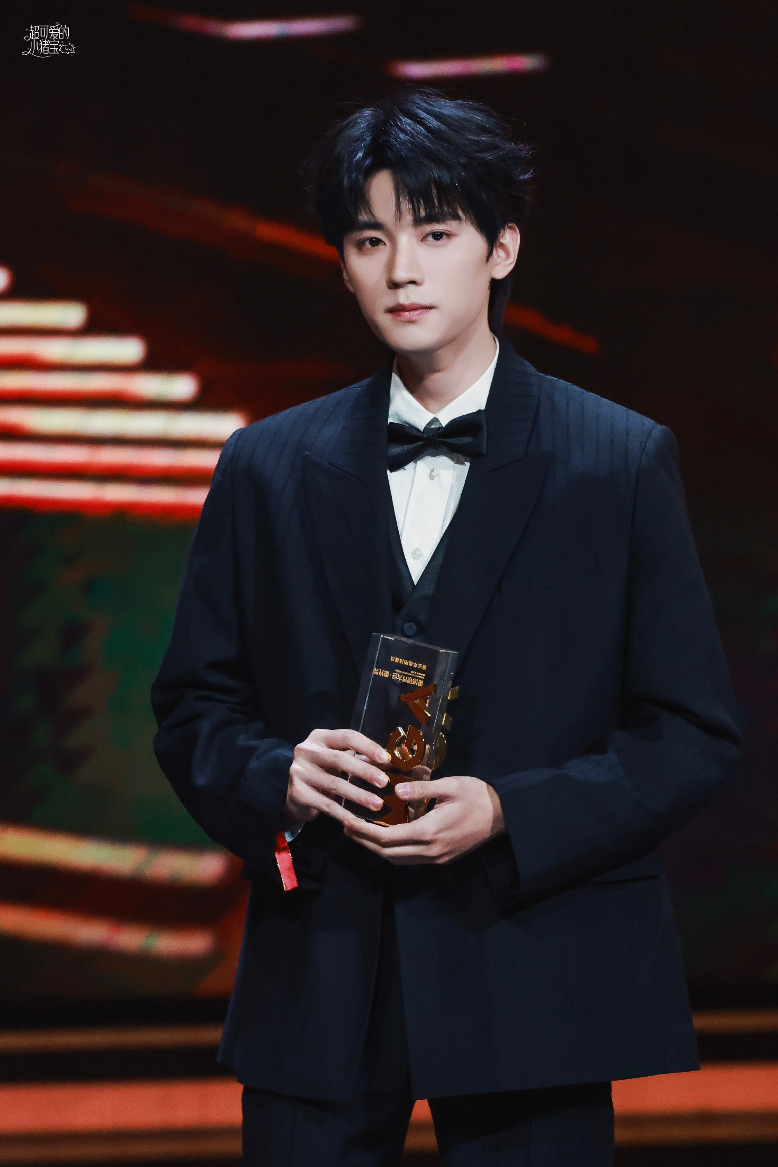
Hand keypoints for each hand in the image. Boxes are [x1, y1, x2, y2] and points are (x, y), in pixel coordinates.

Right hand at [285, 729, 390, 827]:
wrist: (294, 793)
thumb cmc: (324, 772)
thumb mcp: (340, 760)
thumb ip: (362, 758)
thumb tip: (392, 762)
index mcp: (320, 737)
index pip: (347, 736)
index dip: (367, 746)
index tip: (386, 758)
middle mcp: (306, 750)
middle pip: (339, 759)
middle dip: (364, 771)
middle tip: (384, 782)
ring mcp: (299, 772)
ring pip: (334, 784)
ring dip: (359, 795)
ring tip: (377, 805)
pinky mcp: (297, 793)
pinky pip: (326, 805)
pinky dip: (344, 812)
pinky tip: (358, 820)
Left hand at [342, 775, 505, 864]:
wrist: (504, 815)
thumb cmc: (477, 795)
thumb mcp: (450, 785)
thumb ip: (420, 789)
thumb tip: (394, 789)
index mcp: (430, 831)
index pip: (388, 837)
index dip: (364, 831)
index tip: (347, 821)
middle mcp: (430, 850)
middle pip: (388, 853)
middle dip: (364, 841)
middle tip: (346, 827)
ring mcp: (437, 858)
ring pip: (398, 860)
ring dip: (377, 848)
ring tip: (361, 833)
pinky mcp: (442, 858)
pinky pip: (410, 859)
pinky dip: (393, 851)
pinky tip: (386, 838)